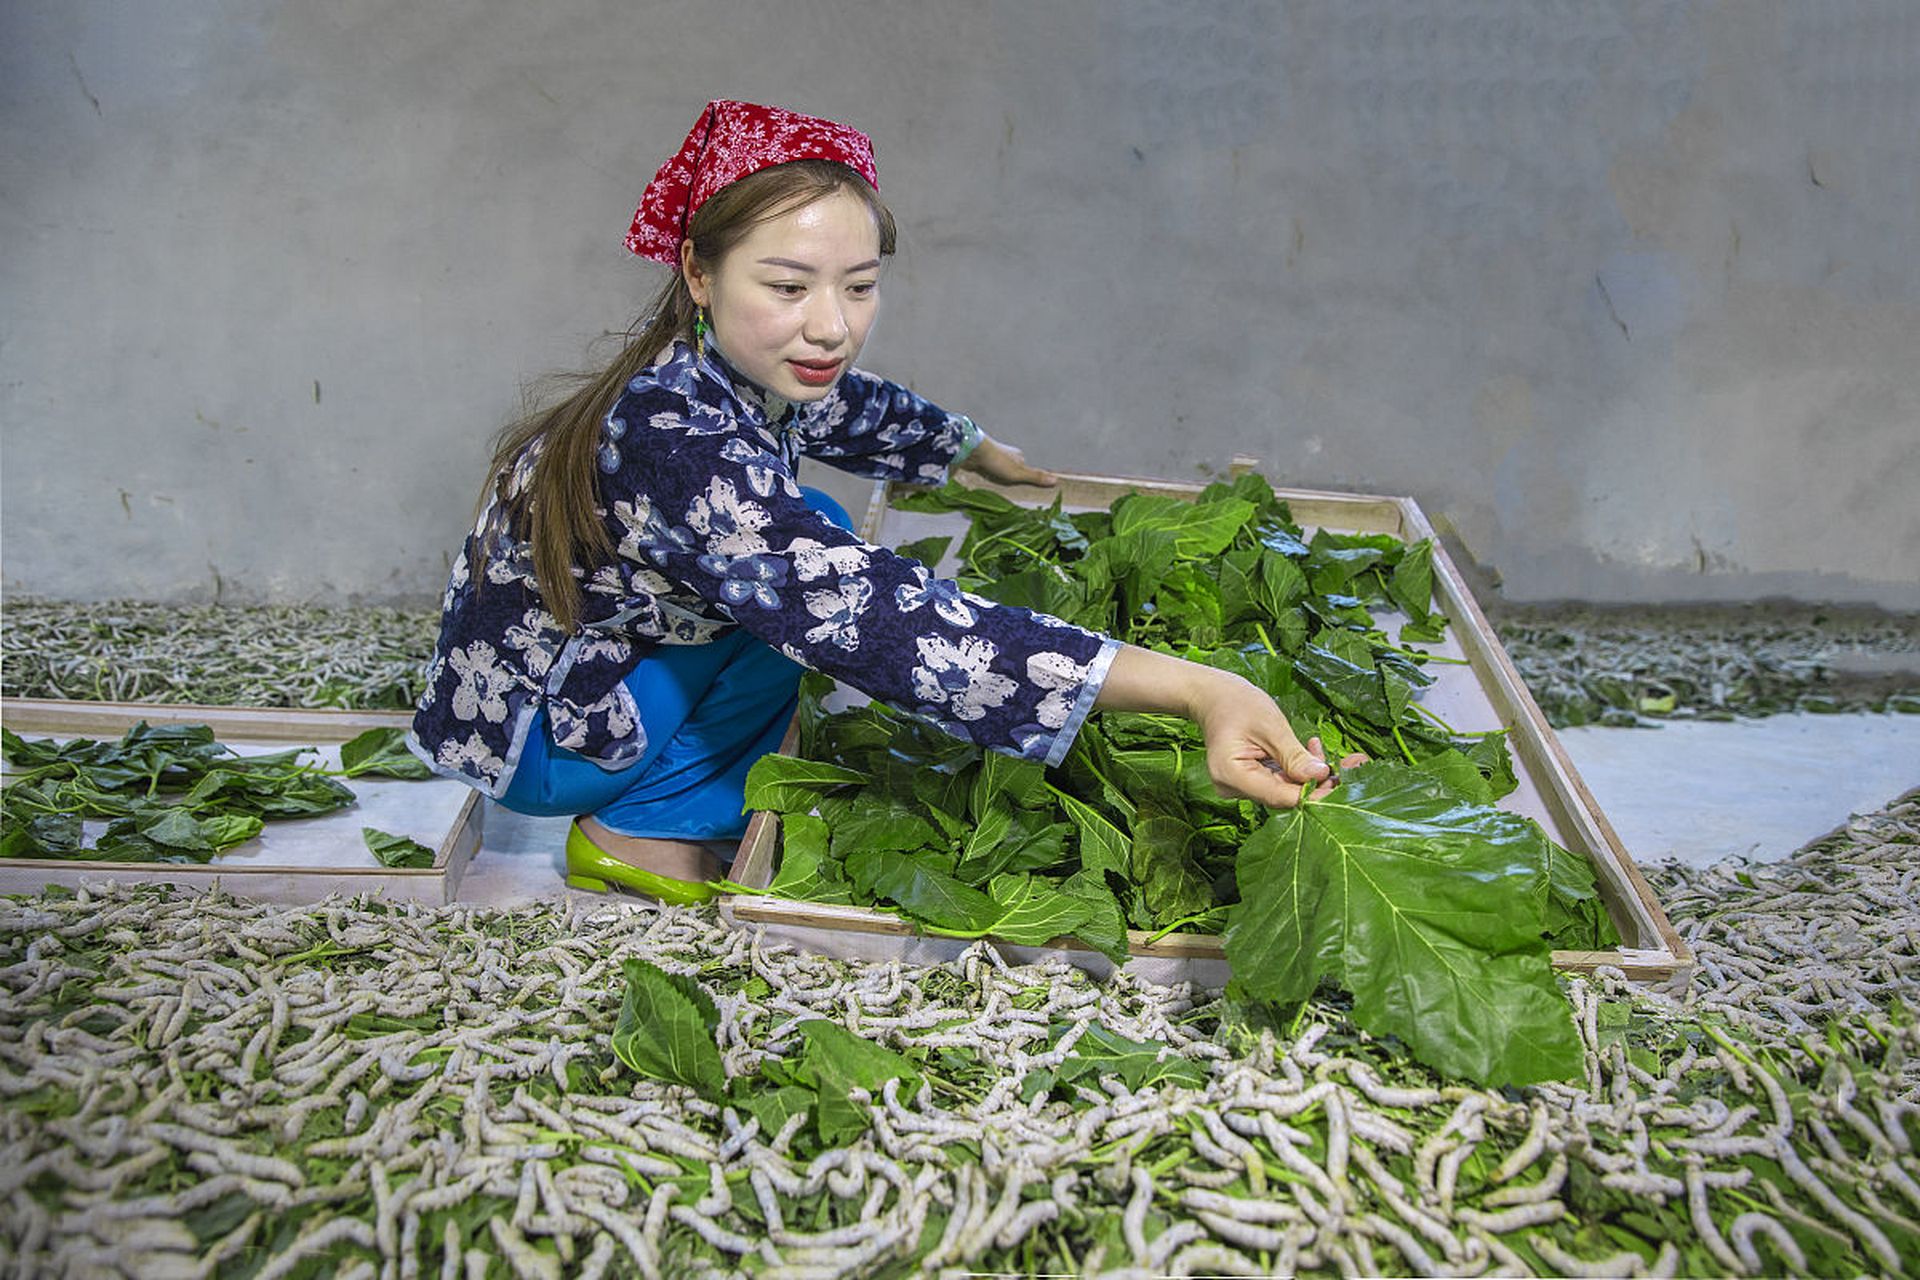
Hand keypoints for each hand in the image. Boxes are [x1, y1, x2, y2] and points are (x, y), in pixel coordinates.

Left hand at [959, 433, 1056, 487]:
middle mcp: (1007, 455)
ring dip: (996, 480)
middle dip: (1009, 482)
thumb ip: (1035, 477)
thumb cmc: (996, 461)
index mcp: (1018, 456)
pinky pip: (986, 472)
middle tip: (1006, 491)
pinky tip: (983, 483)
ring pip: (998, 473)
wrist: (971, 452)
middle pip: (1011, 473)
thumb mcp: (1019, 473)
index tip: (1021, 491)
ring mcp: (993, 458)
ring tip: (993, 488)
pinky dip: (986, 478)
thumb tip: (1055, 480)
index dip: (1024, 481)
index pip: (1025, 471)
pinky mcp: (981, 461)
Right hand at [1092, 646, 1367, 808]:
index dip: (1313, 791)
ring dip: (1310, 772)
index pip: (1280, 797)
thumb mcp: (1270, 726)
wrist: (1213, 696)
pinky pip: (1281, 781)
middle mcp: (1234, 789)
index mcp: (1232, 776)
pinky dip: (1299, 768)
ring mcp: (1242, 787)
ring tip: (1322, 745)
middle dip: (1318, 781)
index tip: (1339, 776)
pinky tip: (1311, 749)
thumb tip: (1322, 776)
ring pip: (1286, 790)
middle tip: (1351, 764)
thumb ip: (1294, 754)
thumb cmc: (1237, 704)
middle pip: (1285, 796)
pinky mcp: (1251, 781)